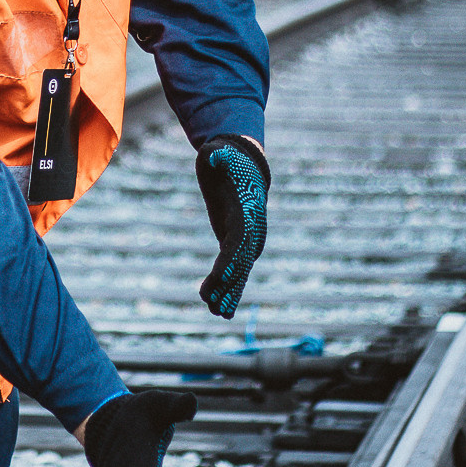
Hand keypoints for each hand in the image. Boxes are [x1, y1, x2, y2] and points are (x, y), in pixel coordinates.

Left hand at [196, 135, 270, 316]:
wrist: (241, 162)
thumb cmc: (227, 157)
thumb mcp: (220, 153)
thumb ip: (218, 156)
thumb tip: (213, 155)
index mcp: (247, 212)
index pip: (239, 239)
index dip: (230, 258)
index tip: (220, 276)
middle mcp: (252, 229)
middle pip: (240, 262)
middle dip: (229, 284)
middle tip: (215, 306)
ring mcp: (246, 238)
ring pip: (239, 271)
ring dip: (229, 293)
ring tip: (217, 313)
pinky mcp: (235, 242)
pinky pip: (233, 269)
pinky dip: (227, 287)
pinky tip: (219, 307)